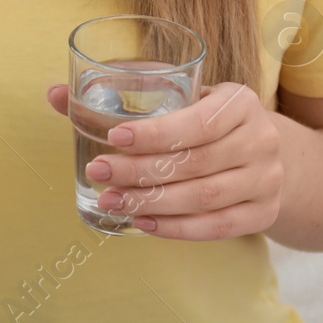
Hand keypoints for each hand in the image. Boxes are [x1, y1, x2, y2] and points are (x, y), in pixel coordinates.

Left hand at [45, 80, 282, 239]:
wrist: (268, 152)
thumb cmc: (208, 120)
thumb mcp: (181, 97)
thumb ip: (121, 95)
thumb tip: (54, 94)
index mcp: (241, 101)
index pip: (198, 122)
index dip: (155, 134)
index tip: (113, 138)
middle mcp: (260, 139)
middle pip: (195, 164)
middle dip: (140, 171)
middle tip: (98, 173)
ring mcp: (267, 180)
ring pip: (204, 198)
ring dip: (151, 203)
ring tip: (110, 201)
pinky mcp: (264, 213)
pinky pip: (216, 227)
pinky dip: (175, 229)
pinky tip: (141, 223)